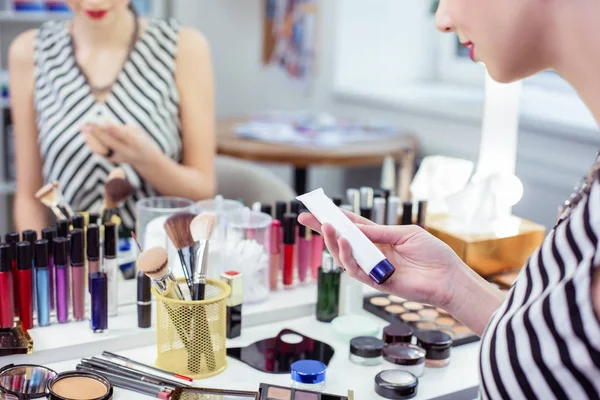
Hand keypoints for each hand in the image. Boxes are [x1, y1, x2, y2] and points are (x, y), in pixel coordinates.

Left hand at [81, 123, 159, 166]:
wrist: (145, 158)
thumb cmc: (139, 139)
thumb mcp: (136, 130)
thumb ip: (121, 128)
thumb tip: (103, 125)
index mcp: (137, 143)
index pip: (124, 136)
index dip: (114, 129)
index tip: (105, 122)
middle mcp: (127, 152)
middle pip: (111, 142)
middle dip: (98, 132)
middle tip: (88, 123)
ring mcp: (119, 158)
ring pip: (102, 149)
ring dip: (91, 138)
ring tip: (83, 127)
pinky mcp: (111, 160)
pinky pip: (99, 152)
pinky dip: (91, 143)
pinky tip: (85, 134)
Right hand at [298, 210, 467, 309]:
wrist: (448, 277)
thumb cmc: (432, 254)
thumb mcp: (405, 233)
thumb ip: (379, 232)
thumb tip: (354, 227)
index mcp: (379, 238)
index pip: (351, 225)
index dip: (334, 217)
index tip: (315, 207)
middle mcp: (372, 253)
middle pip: (341, 240)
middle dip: (322, 229)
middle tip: (305, 217)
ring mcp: (372, 267)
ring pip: (343, 256)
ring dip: (332, 241)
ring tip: (327, 227)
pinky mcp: (376, 281)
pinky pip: (355, 270)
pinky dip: (347, 257)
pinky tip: (344, 242)